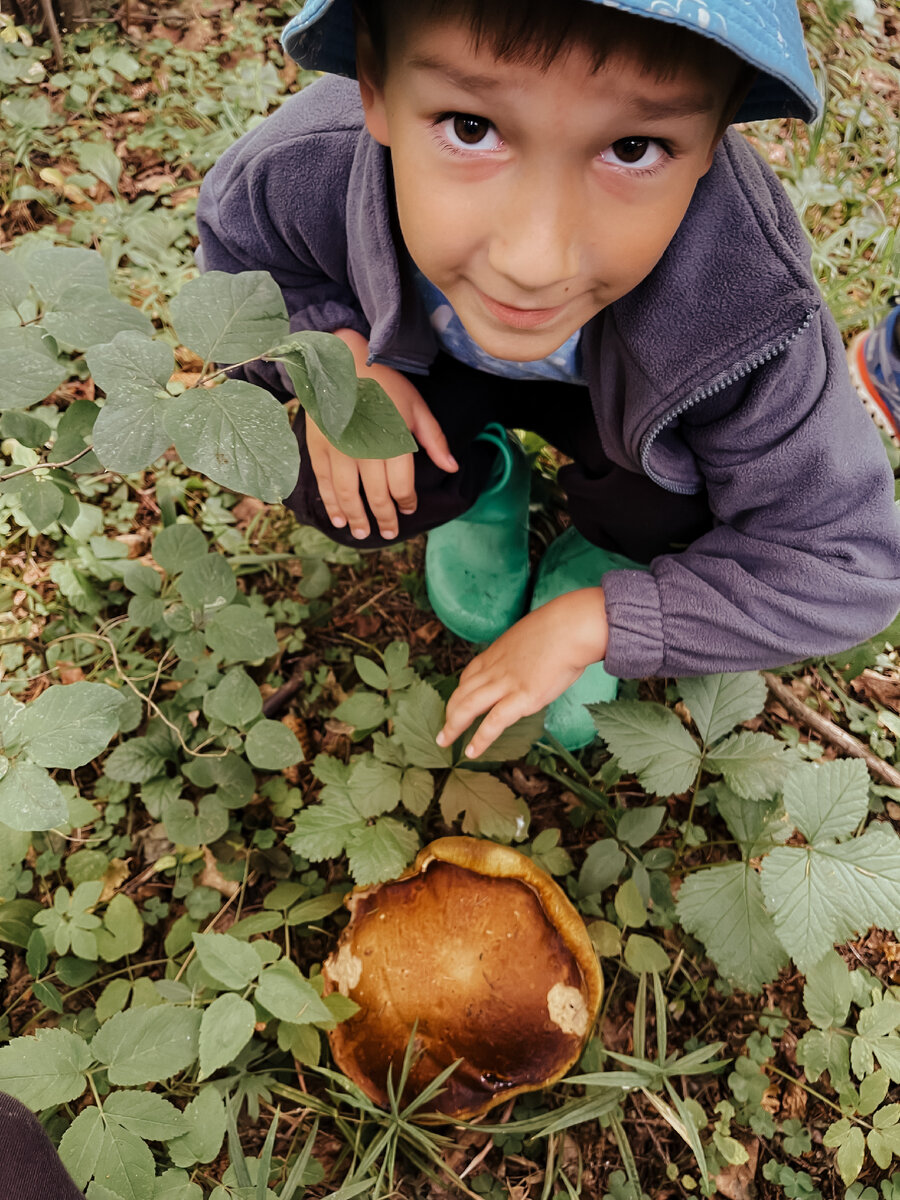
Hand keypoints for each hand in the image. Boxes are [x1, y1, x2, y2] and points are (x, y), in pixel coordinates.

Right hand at [307, 329, 456, 539]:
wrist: (340, 361)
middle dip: (385, 518)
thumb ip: (434, 440)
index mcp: (393, 441)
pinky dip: (331, 504)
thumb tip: (451, 468)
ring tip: (363, 534)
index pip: (401, 486)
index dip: (407, 502)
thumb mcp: (416, 407)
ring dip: (358, 518)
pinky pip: (325, 483)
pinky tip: (338, 518)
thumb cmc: (384, 384)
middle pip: (377, 496)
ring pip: (349, 495)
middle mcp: (366, 450)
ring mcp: (339, 451)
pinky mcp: (319, 448)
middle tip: (390, 533)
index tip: (410, 508)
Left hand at [437, 588, 609, 758]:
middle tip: (442, 729)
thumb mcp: (532, 636)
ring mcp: (506, 684)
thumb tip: (535, 659)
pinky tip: (472, 752)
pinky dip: (480, 739)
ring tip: (443, 742)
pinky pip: (493, 722)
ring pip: (467, 707)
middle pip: (461, 692)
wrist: (571, 627)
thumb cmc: (562, 628)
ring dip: (452, 726)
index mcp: (497, 653)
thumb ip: (526, 652)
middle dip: (449, 712)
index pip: (469, 675)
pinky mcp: (522, 698)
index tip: (456, 704)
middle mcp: (495, 669)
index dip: (460, 692)